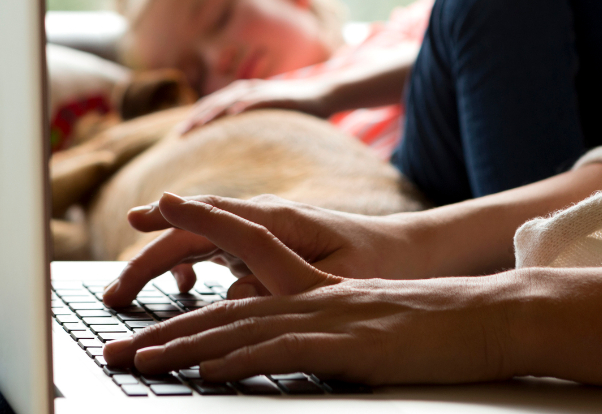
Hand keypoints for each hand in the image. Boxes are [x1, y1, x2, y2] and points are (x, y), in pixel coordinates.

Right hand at [100, 193, 425, 305]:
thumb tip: (232, 295)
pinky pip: (216, 251)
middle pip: (192, 232)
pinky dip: (191, 265)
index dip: (171, 220)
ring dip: (161, 264)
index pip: (212, 217)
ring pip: (197, 240)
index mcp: (279, 221)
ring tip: (129, 295)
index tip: (135, 220)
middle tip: (114, 294)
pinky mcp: (266, 246)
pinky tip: (187, 287)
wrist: (413, 251)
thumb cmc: (382, 263)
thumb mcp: (341, 282)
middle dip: (147, 258)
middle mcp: (264, 219)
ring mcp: (262, 231)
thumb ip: (286, 286)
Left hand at [100, 196, 517, 384]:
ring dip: (182, 347)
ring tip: (140, 361)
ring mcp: (325, 315)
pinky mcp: (344, 343)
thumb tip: (280, 342)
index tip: (146, 227)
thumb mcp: (364, 321)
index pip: (240, 254)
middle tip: (114, 346)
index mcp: (312, 283)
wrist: (487, 317)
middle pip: (221, 307)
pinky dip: (234, 361)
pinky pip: (277, 351)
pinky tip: (202, 372)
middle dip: (162, 328)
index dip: (192, 237)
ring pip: (238, 326)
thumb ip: (319, 326)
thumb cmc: (431, 325)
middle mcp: (310, 293)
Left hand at [179, 78, 334, 133]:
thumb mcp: (264, 123)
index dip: (194, 120)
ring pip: (232, 99)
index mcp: (240, 97)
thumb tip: (231, 157)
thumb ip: (247, 133)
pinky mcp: (279, 95)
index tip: (177, 136)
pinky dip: (245, 105)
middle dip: (196, 118)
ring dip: (214, 111)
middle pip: (214, 103)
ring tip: (199, 124)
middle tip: (179, 135)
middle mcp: (246, 90)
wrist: (323, 96)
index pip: (210, 107)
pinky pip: (259, 99)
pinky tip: (234, 114)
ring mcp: (262, 91)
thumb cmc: (292, 114)